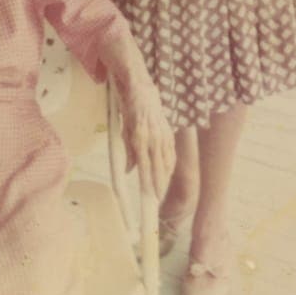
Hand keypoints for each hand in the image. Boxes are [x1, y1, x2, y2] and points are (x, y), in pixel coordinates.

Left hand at [121, 85, 175, 199]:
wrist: (143, 93)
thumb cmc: (129, 112)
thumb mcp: (123, 131)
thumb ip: (128, 152)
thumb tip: (128, 171)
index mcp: (140, 137)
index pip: (144, 166)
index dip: (147, 183)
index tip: (147, 196)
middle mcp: (154, 137)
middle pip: (158, 167)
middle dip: (159, 185)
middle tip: (157, 201)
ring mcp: (164, 135)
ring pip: (167, 162)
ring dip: (165, 178)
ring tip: (162, 192)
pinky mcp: (169, 133)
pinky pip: (171, 154)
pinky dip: (170, 166)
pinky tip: (167, 175)